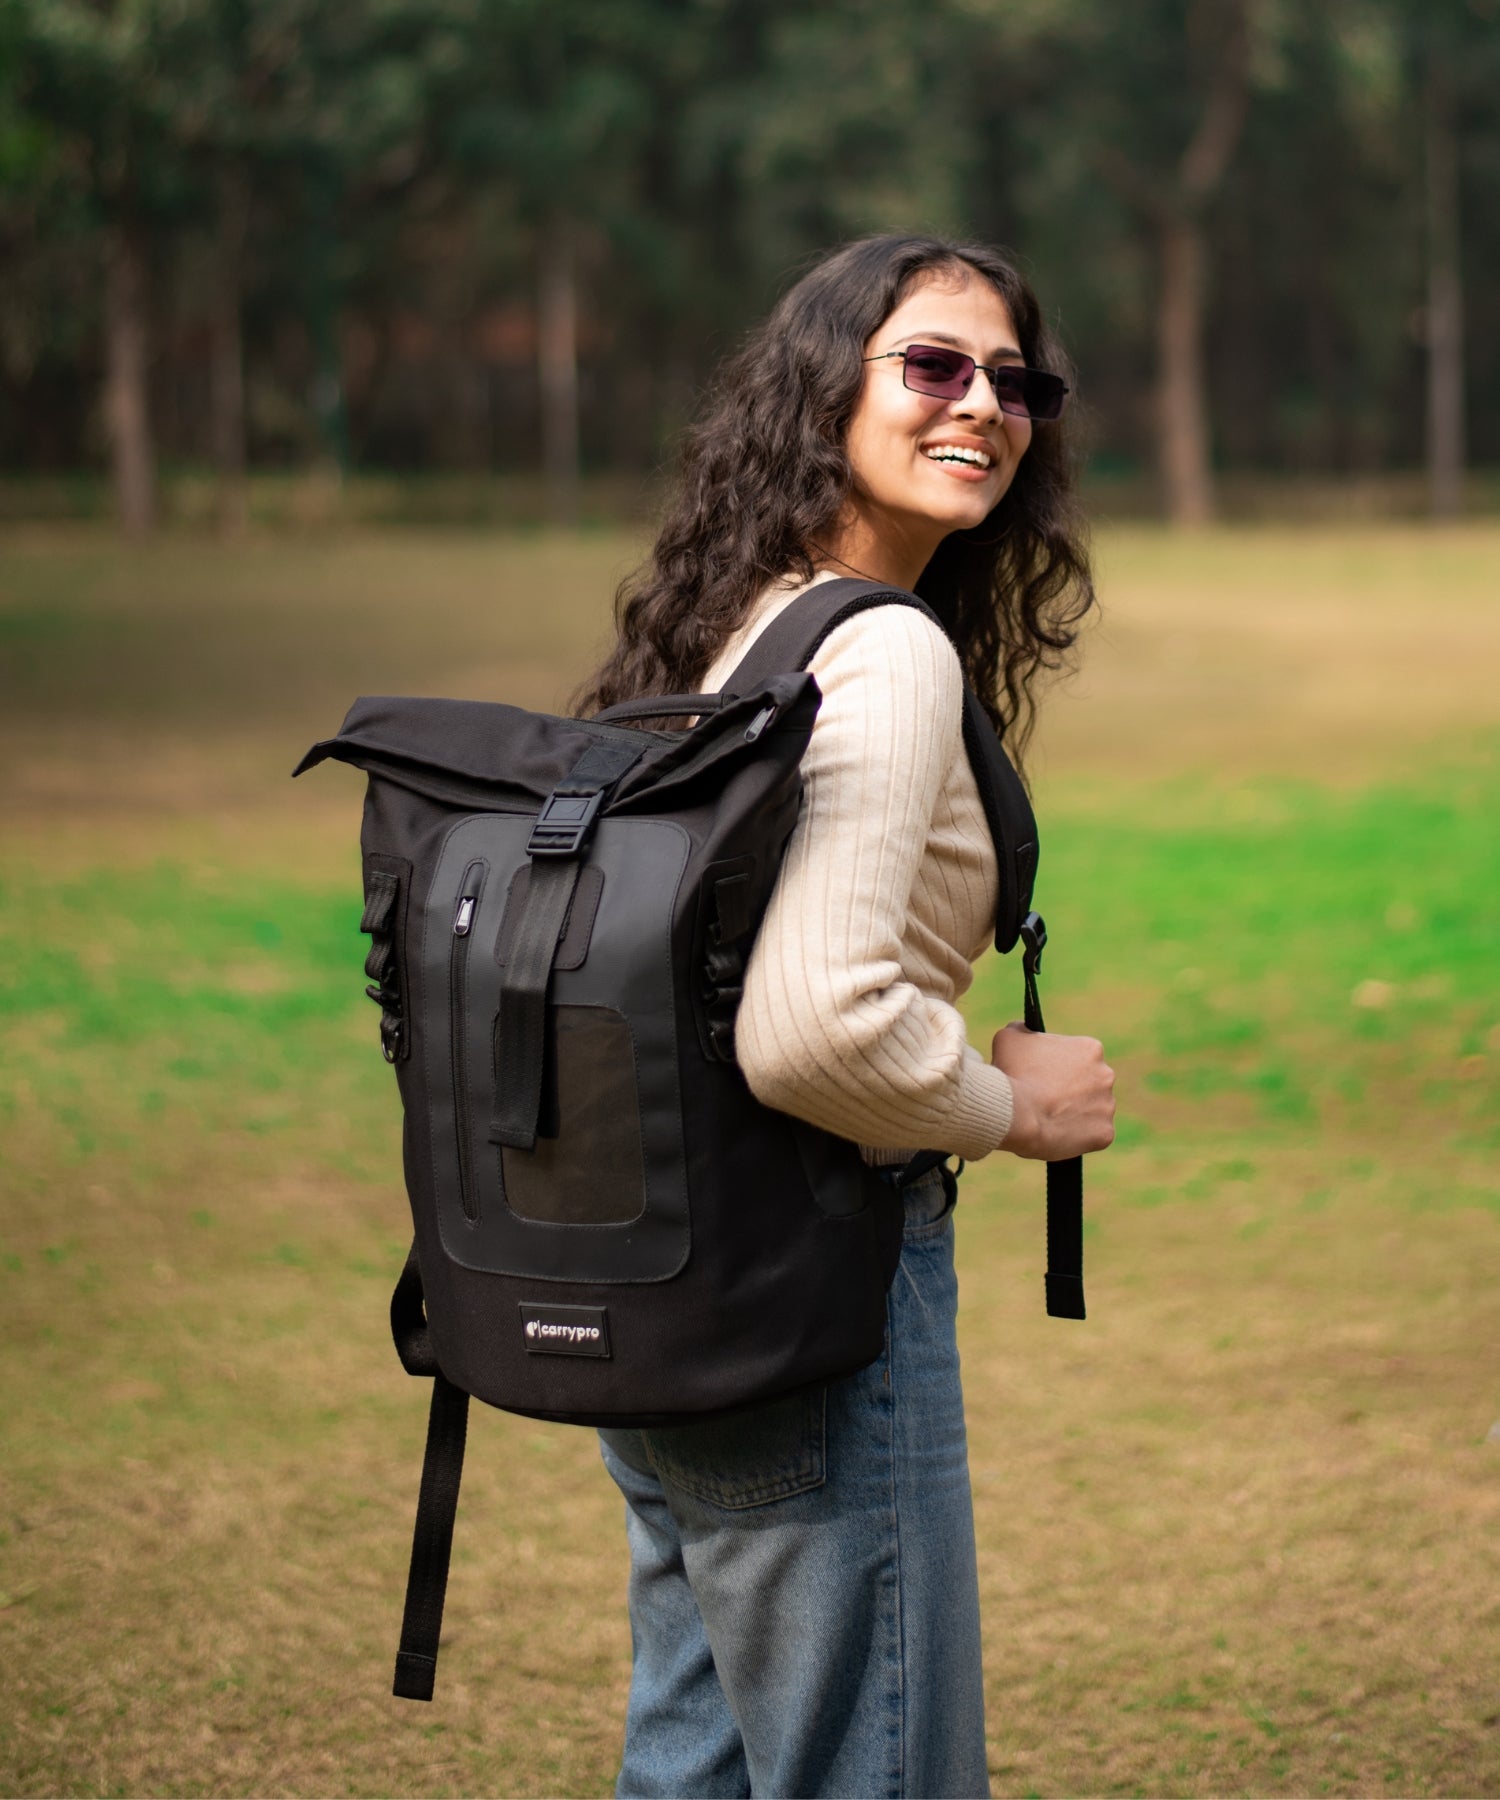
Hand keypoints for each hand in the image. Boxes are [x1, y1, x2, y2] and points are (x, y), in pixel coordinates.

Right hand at [991, 1022, 1114, 1160]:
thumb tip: (1024, 1030)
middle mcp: (1106, 1075)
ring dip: (1075, 1114)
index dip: (1057, 1067)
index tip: (1042, 1076)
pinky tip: (1057, 1135)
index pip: (1078, 1056)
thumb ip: (1022, 1030)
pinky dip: (1078, 1138)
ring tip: (1048, 1119)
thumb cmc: (1013, 1073)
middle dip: (1071, 1090)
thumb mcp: (1010, 1037)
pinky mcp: (1105, 1134)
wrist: (1016, 1114)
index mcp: (1091, 1049)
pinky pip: (1093, 1136)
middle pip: (1089, 1083)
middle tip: (1045, 1099)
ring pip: (1092, 1110)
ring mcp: (1108, 1106)